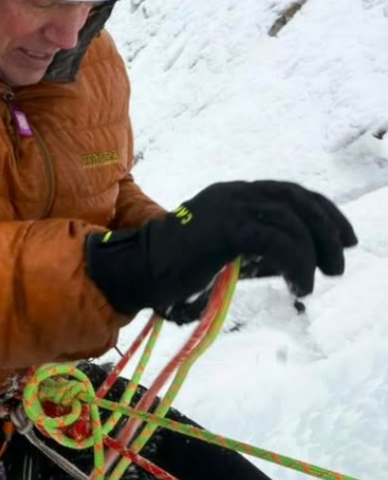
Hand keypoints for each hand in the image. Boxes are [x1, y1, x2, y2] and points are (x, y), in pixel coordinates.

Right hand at [85, 181, 356, 319]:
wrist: (137, 273)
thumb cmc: (172, 271)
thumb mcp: (223, 254)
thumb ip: (255, 251)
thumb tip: (294, 262)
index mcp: (232, 194)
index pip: (289, 194)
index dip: (322, 213)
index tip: (341, 240)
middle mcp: (233, 193)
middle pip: (297, 201)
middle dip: (327, 229)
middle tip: (340, 260)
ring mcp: (229, 207)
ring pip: (292, 221)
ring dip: (315, 252)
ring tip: (320, 280)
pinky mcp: (227, 229)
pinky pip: (278, 242)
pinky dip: (297, 264)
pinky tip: (300, 285)